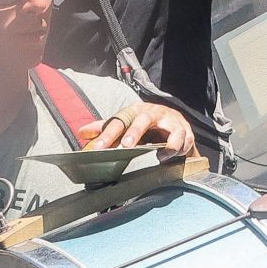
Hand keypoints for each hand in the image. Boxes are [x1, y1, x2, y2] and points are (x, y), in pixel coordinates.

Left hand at [78, 103, 195, 157]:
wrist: (172, 121)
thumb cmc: (144, 124)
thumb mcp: (125, 123)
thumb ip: (105, 128)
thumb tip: (81, 132)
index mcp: (135, 110)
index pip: (119, 121)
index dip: (107, 134)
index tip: (98, 148)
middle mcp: (153, 113)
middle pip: (143, 119)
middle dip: (135, 132)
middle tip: (127, 146)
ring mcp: (171, 120)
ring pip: (171, 129)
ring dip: (167, 144)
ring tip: (160, 156)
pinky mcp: (185, 130)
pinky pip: (185, 139)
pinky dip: (180, 148)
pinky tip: (172, 156)